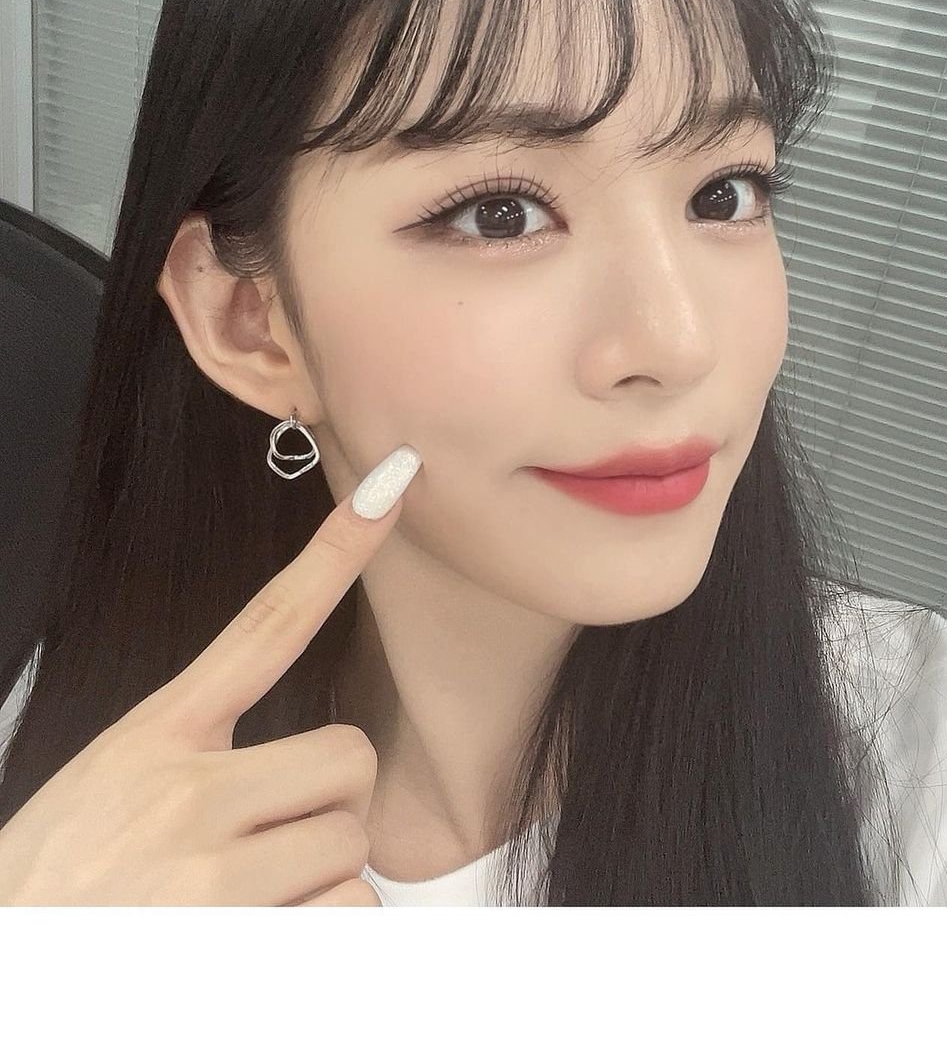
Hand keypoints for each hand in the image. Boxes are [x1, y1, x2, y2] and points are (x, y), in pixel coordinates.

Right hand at [0, 460, 417, 905]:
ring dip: (319, 880)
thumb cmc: (56, 887)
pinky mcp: (237, 947)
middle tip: (274, 841)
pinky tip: (255, 942)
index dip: (333, 557)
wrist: (5, 976)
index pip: (265, 627)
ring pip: (351, 846)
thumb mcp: (110, 786)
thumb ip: (201, 762)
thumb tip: (306, 777)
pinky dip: (318, 933)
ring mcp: (212, 875)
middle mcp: (188, 795)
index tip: (385, 494)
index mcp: (156, 739)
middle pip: (349, 758)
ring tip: (245, 904)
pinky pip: (346, 918)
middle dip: (332, 802)